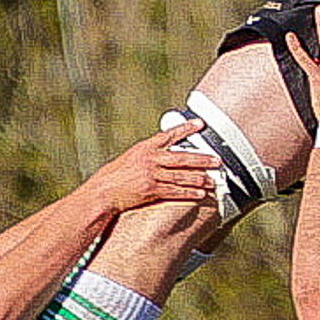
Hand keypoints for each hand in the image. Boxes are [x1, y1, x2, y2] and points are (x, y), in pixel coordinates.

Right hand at [84, 121, 218, 213]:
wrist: (102, 192)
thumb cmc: (113, 177)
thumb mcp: (129, 159)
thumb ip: (147, 156)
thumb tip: (163, 155)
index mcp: (144, 148)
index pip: (168, 135)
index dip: (186, 129)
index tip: (200, 124)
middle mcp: (149, 159)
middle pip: (182, 158)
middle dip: (202, 159)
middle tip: (217, 161)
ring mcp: (151, 174)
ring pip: (181, 175)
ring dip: (199, 178)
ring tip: (212, 180)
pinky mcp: (151, 189)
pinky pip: (174, 191)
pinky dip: (189, 193)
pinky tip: (200, 194)